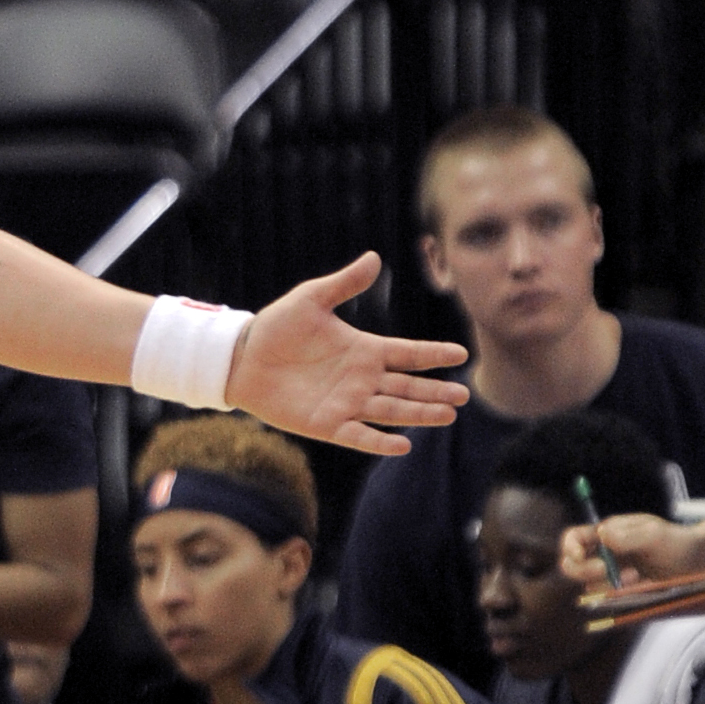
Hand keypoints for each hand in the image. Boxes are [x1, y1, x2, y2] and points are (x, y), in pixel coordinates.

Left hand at [225, 254, 469, 457]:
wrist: (241, 358)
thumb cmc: (275, 327)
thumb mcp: (310, 299)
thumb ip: (343, 283)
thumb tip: (374, 258)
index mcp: (364, 350)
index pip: (408, 354)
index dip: (433, 354)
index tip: (461, 355)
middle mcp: (361, 379)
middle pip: (407, 387)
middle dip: (435, 392)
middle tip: (463, 397)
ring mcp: (346, 403)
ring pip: (391, 410)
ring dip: (418, 414)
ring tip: (447, 416)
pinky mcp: (326, 425)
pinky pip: (358, 435)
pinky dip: (378, 441)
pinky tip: (401, 446)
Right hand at [561, 513, 701, 592]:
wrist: (699, 563)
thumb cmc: (676, 541)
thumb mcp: (654, 534)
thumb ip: (627, 535)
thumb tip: (602, 535)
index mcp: (606, 535)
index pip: (573, 539)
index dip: (569, 547)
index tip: (579, 556)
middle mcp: (604, 555)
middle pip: (572, 566)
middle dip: (583, 570)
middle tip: (604, 570)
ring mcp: (612, 576)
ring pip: (590, 586)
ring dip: (607, 584)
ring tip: (635, 576)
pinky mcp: (622, 594)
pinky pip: (608, 599)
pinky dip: (619, 595)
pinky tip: (639, 584)